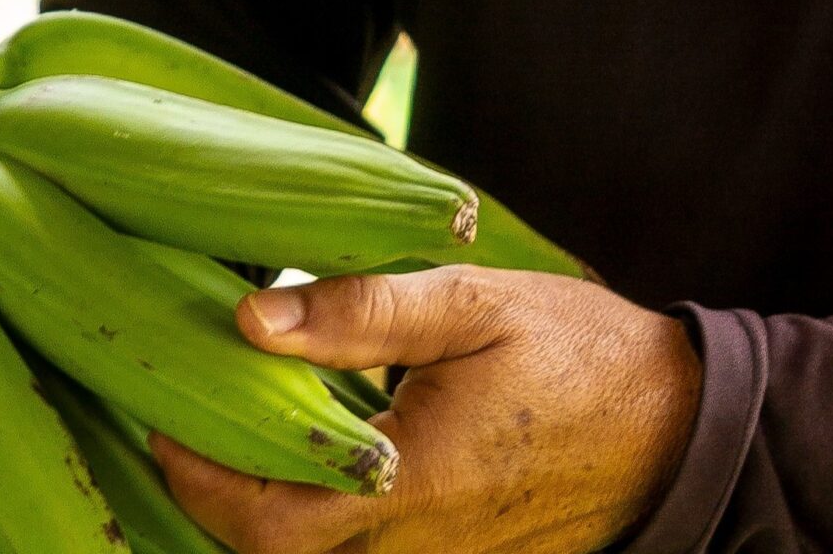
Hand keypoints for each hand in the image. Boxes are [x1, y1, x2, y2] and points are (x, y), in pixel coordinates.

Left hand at [148, 265, 702, 553]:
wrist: (669, 430)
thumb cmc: (575, 354)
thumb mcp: (473, 304)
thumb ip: (361, 311)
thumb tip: (250, 319)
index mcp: (407, 484)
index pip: (261, 516)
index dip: (197, 473)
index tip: (163, 404)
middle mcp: (408, 548)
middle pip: (270, 551)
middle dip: (215, 489)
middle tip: (187, 409)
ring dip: (263, 500)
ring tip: (239, 417)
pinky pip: (357, 552)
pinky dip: (315, 509)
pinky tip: (309, 444)